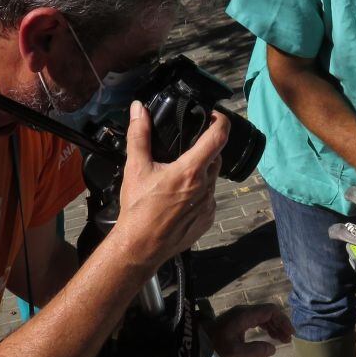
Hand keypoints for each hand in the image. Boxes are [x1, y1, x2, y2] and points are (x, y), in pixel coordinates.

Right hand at [115, 101, 227, 269]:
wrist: (140, 246)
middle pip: (215, 157)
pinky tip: (179, 198)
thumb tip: (139, 110)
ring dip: (201, 172)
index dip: (220, 121)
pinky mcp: (207, 219)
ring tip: (178, 175)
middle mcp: (205, 187)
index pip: (218, 137)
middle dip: (206, 148)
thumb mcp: (135, 167)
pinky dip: (199, 193)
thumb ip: (139, 135)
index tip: (214, 115)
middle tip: (187, 147)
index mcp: (190, 171)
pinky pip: (209, 198)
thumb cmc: (138, 209)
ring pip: (212, 179)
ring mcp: (209, 205)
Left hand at [211, 304, 292, 356]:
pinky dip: (266, 327)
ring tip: (282, 340)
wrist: (197, 342)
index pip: (270, 311)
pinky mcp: (238, 320)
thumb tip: (273, 349)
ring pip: (263, 316)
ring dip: (274, 326)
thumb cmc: (214, 347)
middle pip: (269, 312)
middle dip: (280, 324)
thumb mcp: (235, 352)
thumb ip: (255, 350)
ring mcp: (240, 315)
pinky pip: (257, 320)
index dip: (283, 320)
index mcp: (244, 315)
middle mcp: (244, 311)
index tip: (290, 334)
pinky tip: (271, 337)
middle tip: (288, 340)